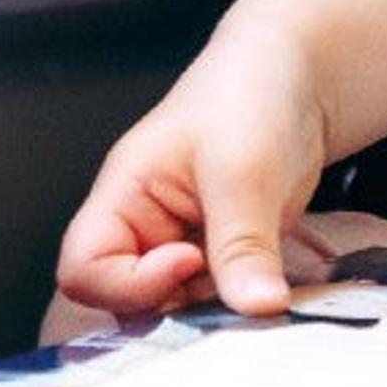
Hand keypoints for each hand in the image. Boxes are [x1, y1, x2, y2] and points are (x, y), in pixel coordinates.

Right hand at [53, 17, 333, 319]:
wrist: (302, 74)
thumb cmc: (249, 93)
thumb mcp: (244, 169)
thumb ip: (243, 245)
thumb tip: (256, 307)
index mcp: (124, 194)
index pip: (85, 269)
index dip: (130, 283)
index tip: (190, 263)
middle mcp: (144, 227)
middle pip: (129, 301)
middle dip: (176, 308)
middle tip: (229, 289)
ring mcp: (183, 244)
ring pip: (178, 309)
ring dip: (215, 312)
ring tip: (256, 288)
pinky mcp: (222, 256)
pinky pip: (219, 300)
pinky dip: (242, 302)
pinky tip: (271, 286)